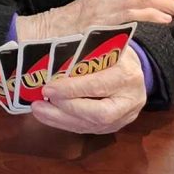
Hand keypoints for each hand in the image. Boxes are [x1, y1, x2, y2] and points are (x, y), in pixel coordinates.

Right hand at [19, 0, 173, 41]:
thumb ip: (117, 15)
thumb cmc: (69, 32)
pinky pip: (133, 14)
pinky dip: (152, 15)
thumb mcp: (98, 18)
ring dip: (172, 5)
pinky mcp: (104, 18)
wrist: (44, 34)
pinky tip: (168, 20)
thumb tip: (136, 19)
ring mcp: (108, 4)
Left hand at [31, 51, 147, 136]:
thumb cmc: (115, 53)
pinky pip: (86, 128)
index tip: (48, 88)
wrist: (136, 71)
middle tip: (40, 103)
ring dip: (60, 119)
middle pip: (99, 114)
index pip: (99, 86)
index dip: (72, 89)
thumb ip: (85, 51)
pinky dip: (64, 123)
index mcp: (127, 75)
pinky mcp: (112, 127)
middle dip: (66, 109)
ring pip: (90, 125)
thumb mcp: (104, 44)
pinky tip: (47, 116)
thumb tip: (53, 55)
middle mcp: (129, 100)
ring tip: (38, 110)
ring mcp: (122, 117)